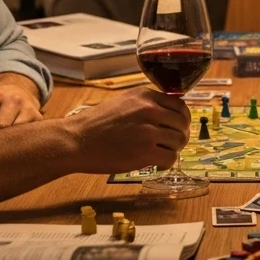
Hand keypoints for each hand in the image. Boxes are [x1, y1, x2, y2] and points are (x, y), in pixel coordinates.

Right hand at [64, 88, 191, 174]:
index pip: (180, 105)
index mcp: (145, 96)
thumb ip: (146, 104)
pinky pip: (170, 158)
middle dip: (180, 135)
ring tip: (160, 153)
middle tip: (171, 144)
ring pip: (179, 141)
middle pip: (182, 124)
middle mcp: (150, 110)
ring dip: (173, 150)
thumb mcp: (123, 102)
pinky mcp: (145, 152)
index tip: (178, 127)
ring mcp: (148, 131)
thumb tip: (169, 114)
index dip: (182, 119)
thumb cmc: (96, 124)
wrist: (77, 140)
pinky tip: (156, 163)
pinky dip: (166, 163)